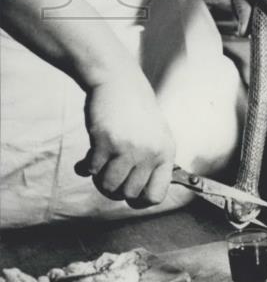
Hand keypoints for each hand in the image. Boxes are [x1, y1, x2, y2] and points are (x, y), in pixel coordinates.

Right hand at [76, 70, 174, 205]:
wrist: (118, 81)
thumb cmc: (136, 110)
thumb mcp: (156, 135)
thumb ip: (152, 162)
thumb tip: (141, 198)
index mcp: (166, 152)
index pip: (156, 195)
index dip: (140, 200)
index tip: (129, 195)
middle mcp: (149, 152)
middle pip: (128, 194)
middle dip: (115, 189)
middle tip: (109, 175)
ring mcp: (127, 147)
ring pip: (108, 186)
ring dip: (99, 179)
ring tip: (99, 166)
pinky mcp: (105, 141)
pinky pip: (91, 171)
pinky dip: (85, 168)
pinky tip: (85, 160)